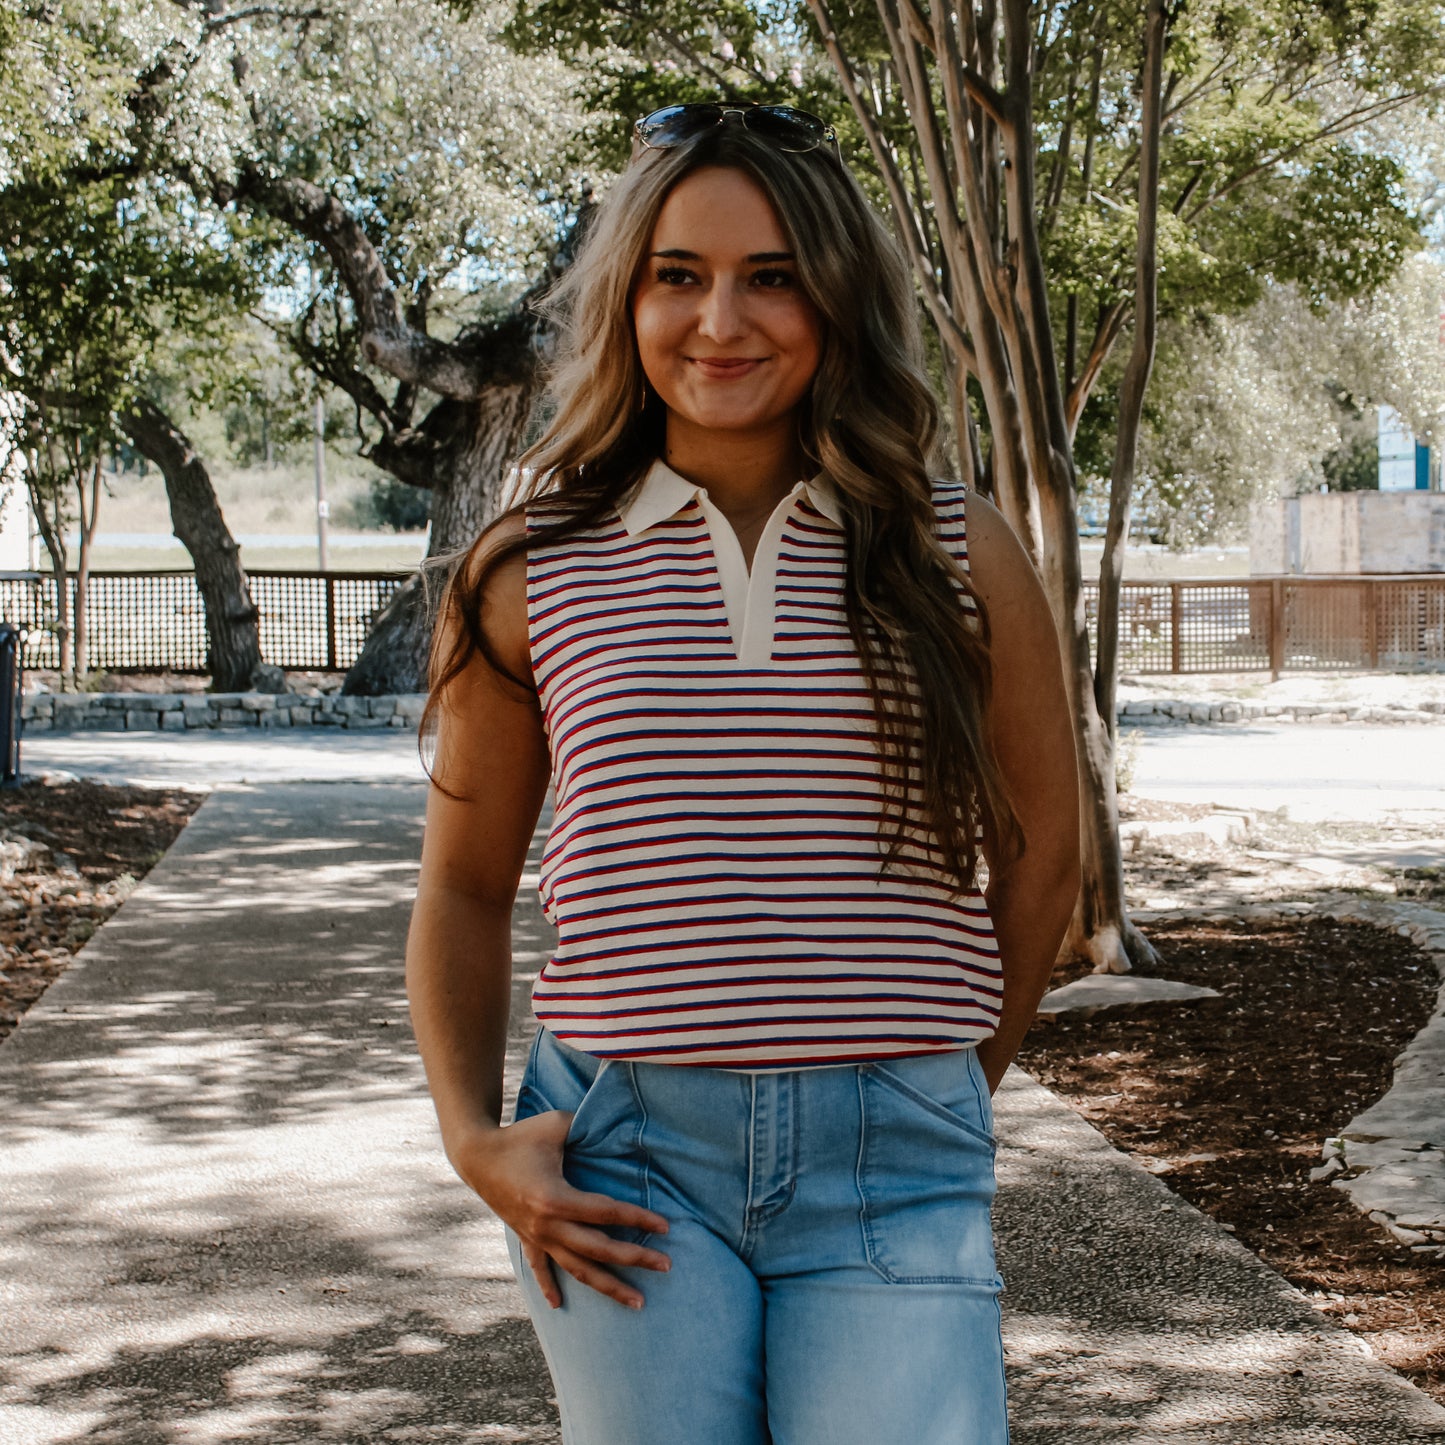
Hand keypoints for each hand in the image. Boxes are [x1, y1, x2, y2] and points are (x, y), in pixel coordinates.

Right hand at [453, 1109, 670, 1309]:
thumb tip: (614, 1126)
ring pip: (578, 1270)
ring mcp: (536, 1237)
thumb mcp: (556, 1124)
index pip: (607, 1213)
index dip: (638, 1218)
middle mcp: (547, 1226)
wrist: (477, 1156)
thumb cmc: (520, 1136)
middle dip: (636, 1258)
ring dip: (609, 1287)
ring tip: (638, 1301)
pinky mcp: (526, 1238)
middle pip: (599, 1250)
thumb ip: (586, 1127)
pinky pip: (540, 1268)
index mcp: (556, 1199)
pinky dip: (549, 1288)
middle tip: (667, 1265)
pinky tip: (559, 1306)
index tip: (665, 1226)